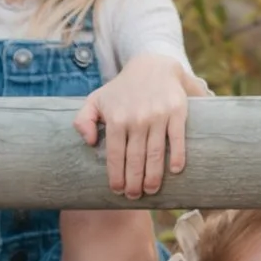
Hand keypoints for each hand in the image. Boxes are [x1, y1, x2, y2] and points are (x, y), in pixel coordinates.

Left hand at [76, 50, 192, 198]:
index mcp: (116, 119)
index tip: (118, 190)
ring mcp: (158, 116)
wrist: (153, 65)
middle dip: (134, 182)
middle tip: (134, 196)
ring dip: (153, 176)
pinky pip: (177, 139)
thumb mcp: (95, 99)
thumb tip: (88, 142)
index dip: (116, 176)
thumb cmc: (121, 89)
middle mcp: (137, 119)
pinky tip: (175, 171)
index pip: (115, 155)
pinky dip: (178, 156)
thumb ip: (83, 120)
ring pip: (156, 153)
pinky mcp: (177, 112)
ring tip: (151, 190)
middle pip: (135, 159)